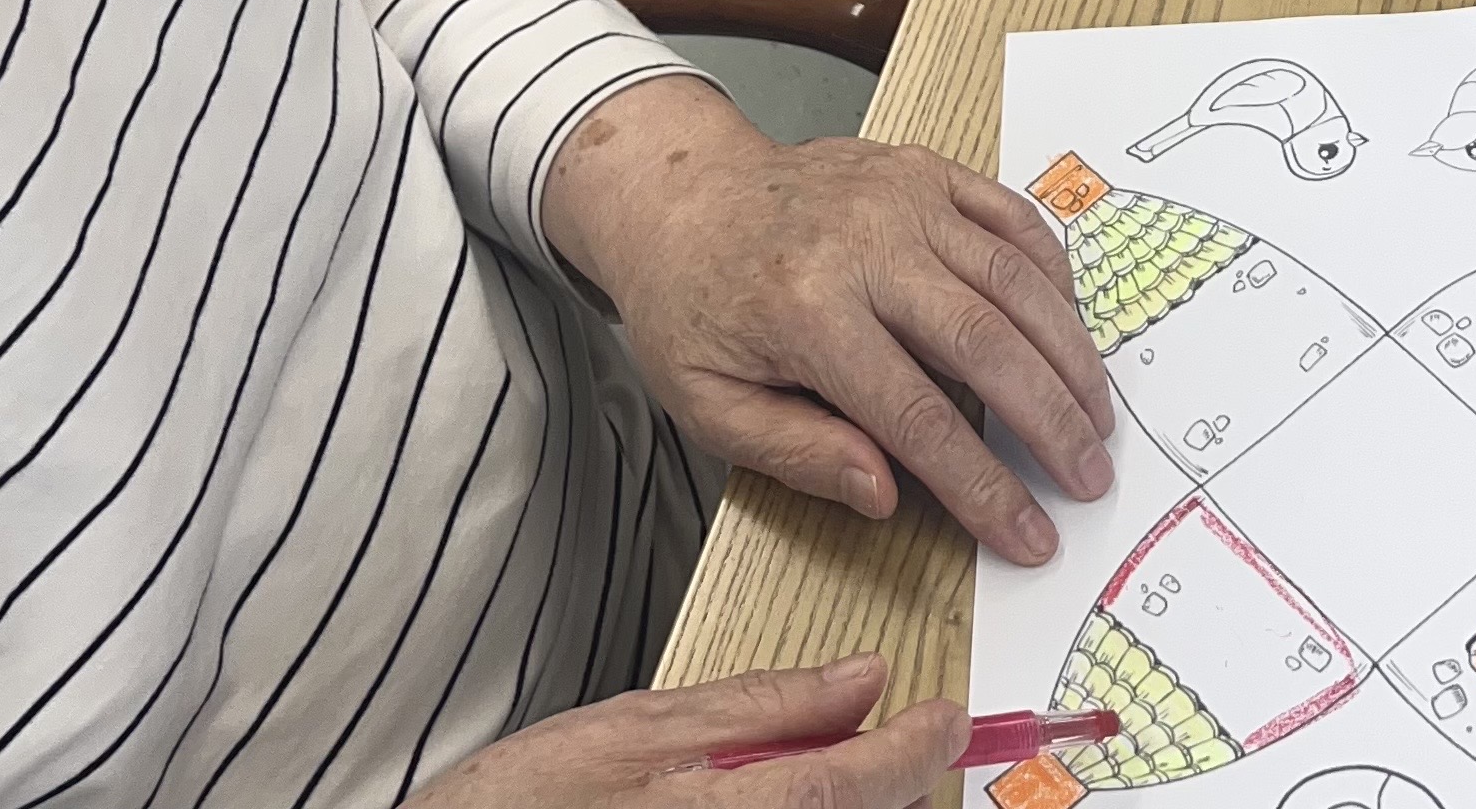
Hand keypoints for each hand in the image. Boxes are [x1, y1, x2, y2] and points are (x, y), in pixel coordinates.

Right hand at [405, 655, 962, 807]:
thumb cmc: (526, 803)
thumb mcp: (637, 725)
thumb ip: (757, 706)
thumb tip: (861, 678)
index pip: (848, 785)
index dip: (912, 752)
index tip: (949, 718)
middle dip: (890, 788)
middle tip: (906, 743)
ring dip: (849, 806)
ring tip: (843, 768)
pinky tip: (781, 796)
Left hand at [540, 76, 1113, 561]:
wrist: (682, 194)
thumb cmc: (693, 306)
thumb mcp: (710, 404)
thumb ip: (799, 453)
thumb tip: (886, 493)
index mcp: (808, 314)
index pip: (918, 416)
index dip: (983, 485)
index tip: (1030, 534)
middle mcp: (867, 247)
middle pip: (986, 343)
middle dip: (1051, 420)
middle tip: (1092, 478)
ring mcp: (904, 198)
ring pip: (1014, 278)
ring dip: (1068, 353)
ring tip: (1097, 415)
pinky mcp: (926, 169)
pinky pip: (1012, 215)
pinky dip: (1053, 272)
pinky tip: (1071, 324)